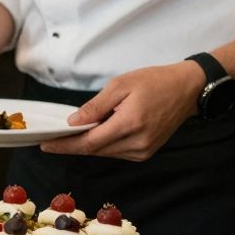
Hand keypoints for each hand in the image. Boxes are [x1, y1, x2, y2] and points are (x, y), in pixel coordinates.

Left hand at [39, 62, 202, 160]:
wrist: (188, 89)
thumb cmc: (156, 82)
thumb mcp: (121, 85)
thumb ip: (95, 106)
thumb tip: (73, 123)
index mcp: (130, 124)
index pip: (89, 142)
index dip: (65, 145)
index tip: (46, 145)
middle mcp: (137, 143)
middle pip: (94, 150)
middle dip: (71, 145)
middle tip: (50, 139)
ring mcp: (142, 151)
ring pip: (104, 152)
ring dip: (86, 145)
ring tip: (67, 136)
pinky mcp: (145, 152)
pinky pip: (115, 151)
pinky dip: (101, 144)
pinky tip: (92, 134)